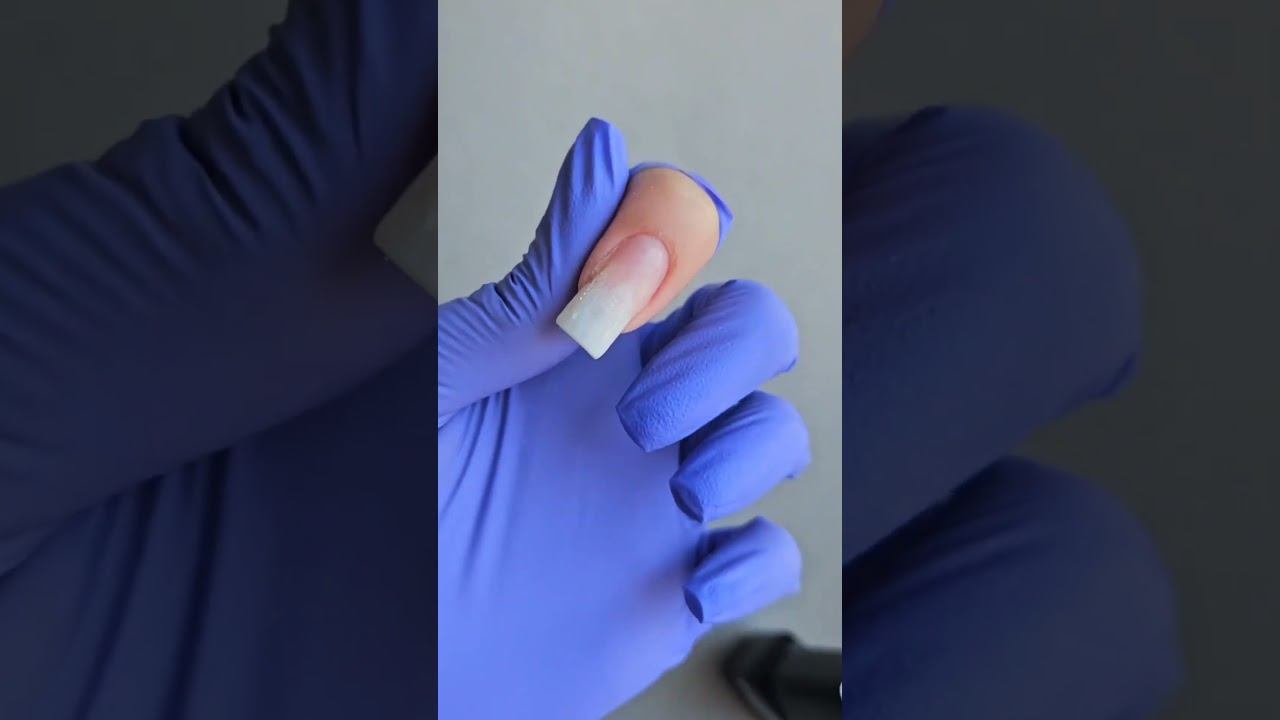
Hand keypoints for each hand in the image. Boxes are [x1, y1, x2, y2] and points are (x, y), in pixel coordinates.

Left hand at [437, 119, 809, 718]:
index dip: (691, 246)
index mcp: (578, 349)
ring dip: (753, 449)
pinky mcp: (674, 591)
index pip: (680, 262)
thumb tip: (608, 149)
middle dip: (726, 358)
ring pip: (779, 437)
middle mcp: (633, 414)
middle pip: (755, 336)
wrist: (363, 643)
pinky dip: (754, 564)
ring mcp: (660, 501)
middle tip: (639, 415)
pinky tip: (690, 582)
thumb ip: (542, 281)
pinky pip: (768, 558)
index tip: (643, 277)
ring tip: (678, 493)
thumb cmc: (389, 501)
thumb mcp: (455, 378)